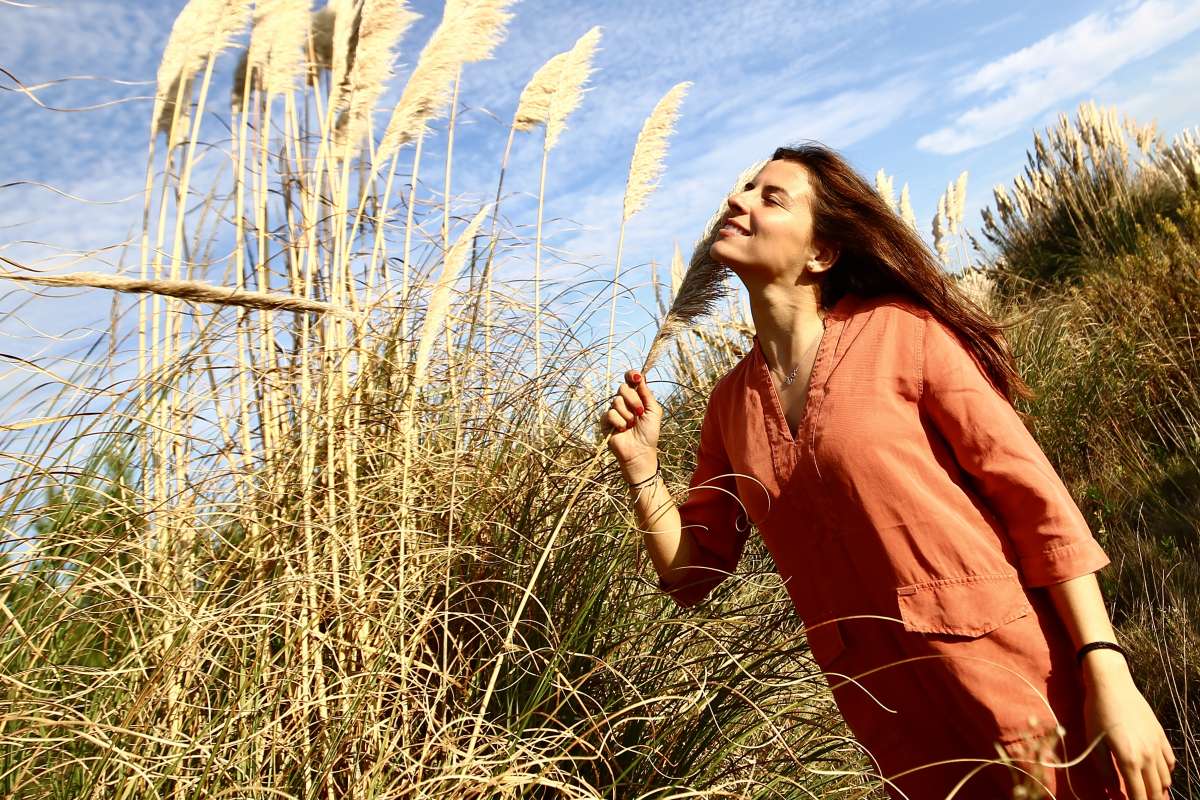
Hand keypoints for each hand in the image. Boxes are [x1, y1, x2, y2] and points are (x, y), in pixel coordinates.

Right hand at [600, 369, 660, 479]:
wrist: (640, 451)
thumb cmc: (649, 433)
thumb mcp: (654, 411)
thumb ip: (647, 394)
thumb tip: (641, 377)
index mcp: (636, 398)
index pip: (630, 380)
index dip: (631, 375)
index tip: (636, 378)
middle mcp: (624, 402)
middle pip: (623, 388)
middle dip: (633, 400)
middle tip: (640, 412)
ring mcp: (614, 411)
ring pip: (616, 401)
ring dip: (628, 415)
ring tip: (632, 425)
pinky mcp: (605, 421)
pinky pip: (610, 413)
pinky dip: (619, 422)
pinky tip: (623, 430)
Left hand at [1082, 653, 1175, 799]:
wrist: (1112, 684)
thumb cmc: (1097, 712)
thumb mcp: (1093, 742)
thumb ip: (1104, 770)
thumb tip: (1113, 791)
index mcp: (1129, 760)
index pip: (1138, 794)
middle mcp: (1148, 756)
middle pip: (1155, 790)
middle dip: (1150, 799)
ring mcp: (1157, 745)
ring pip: (1165, 778)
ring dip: (1159, 789)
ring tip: (1151, 793)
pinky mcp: (1161, 734)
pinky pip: (1170, 760)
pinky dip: (1167, 772)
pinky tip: (1159, 773)